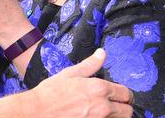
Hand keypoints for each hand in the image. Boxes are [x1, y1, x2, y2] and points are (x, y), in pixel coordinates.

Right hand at [0, 49, 133, 117]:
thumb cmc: (51, 92)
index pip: (125, 93)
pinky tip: (94, 116)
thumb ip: (90, 65)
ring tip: (103, 111)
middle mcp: (103, 106)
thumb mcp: (70, 74)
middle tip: (113, 105)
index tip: (118, 95)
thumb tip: (102, 53)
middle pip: (127, 110)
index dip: (123, 94)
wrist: (37, 111)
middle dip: (123, 107)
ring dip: (115, 115)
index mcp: (99, 89)